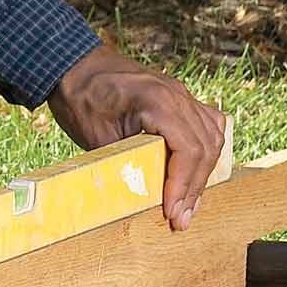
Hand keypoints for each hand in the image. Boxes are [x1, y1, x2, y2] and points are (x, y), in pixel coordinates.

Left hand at [47, 42, 227, 230]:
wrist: (74, 67)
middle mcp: (177, 95)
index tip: (172, 212)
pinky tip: (198, 175)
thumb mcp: (98, 138)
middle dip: (194, 188)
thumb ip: (128, 164)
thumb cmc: (81, 99)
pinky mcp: (179, 98)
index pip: (188, 150)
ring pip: (212, 137)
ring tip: (189, 205)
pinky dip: (206, 152)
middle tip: (181, 220)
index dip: (183, 186)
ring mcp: (181, 94)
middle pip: (205, 147)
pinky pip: (208, 125)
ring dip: (202, 174)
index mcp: (158, 101)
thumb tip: (145, 199)